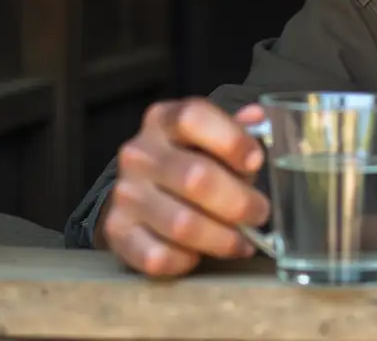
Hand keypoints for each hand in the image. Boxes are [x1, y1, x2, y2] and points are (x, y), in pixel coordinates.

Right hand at [99, 98, 270, 276]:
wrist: (140, 194)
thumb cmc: (189, 162)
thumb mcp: (211, 139)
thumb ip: (236, 131)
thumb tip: (257, 117)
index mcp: (163, 121)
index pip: (193, 118)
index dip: (231, 140)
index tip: (255, 162)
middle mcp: (139, 154)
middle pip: (196, 177)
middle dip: (238, 202)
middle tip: (259, 213)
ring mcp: (125, 194)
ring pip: (182, 224)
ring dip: (222, 238)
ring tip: (241, 241)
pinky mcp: (118, 232)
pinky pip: (158, 256)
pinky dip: (187, 260)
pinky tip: (200, 255)